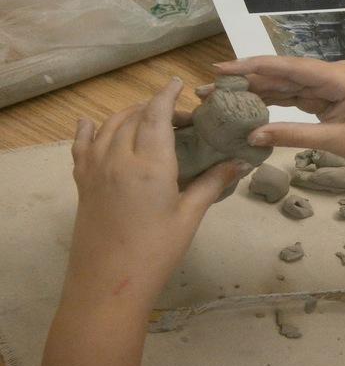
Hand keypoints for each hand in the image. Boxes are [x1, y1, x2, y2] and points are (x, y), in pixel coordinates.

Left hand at [42, 78, 251, 365]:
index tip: (179, 83)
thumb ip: (212, 183)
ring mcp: (96, 169)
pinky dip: (88, 129)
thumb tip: (240, 162)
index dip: (167, 94)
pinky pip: (82, 145)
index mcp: (149, 164)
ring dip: (129, 114)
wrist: (108, 283)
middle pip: (133, 116)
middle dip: (155, 108)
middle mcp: (118, 158)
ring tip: (148, 119)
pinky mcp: (83, 182)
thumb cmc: (156, 251)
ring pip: (108, 125)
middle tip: (179, 118)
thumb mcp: (189, 216)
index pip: (156, 115)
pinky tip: (91, 123)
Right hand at [205, 56, 344, 168]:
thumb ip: (294, 136)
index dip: (253, 66)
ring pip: (285, 84)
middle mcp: (331, 73)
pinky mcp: (327, 95)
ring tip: (221, 97)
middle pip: (283, 73)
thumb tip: (252, 134)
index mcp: (338, 77)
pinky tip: (247, 104)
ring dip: (255, 90)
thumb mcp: (336, 141)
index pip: (289, 67)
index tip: (222, 67)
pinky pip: (295, 95)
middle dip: (246, 79)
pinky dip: (273, 100)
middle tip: (210, 87)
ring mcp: (329, 83)